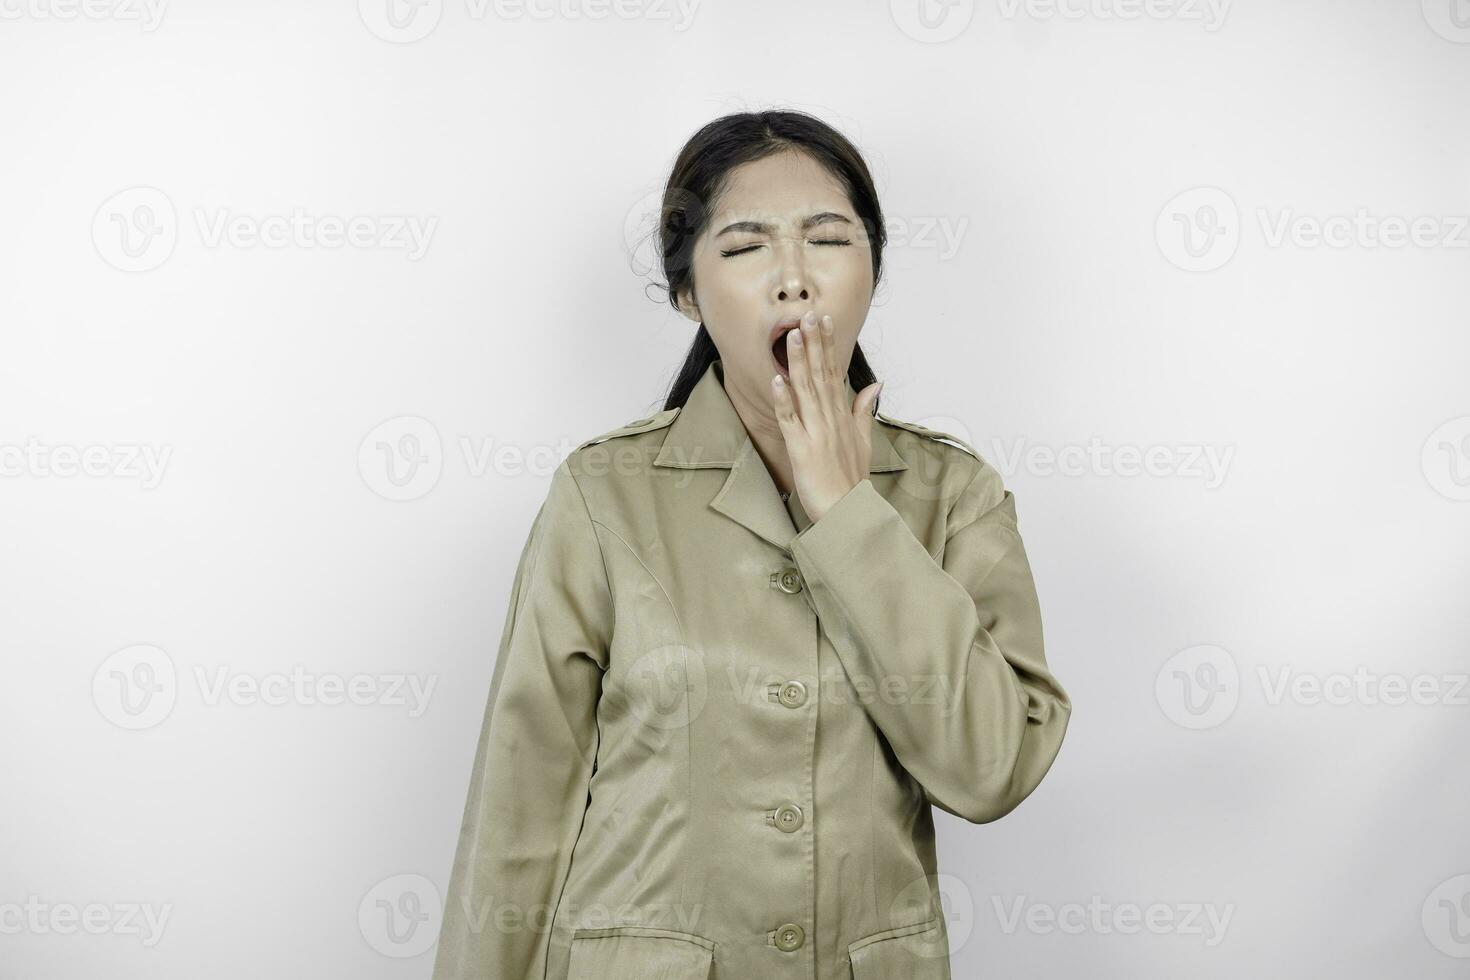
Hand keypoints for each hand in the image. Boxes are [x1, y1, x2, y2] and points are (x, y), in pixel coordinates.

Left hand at [771, 311, 882, 522]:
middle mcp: (830, 419)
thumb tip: (875, 384)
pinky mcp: (801, 448)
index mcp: (842, 415)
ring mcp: (816, 432)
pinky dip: (784, 400)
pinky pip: (790, 420)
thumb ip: (864, 409)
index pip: (835, 372)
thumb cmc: (851, 480)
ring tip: (792, 337)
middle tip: (807, 315)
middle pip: (821, 374)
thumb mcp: (863, 440)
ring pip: (806, 390)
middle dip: (814, 344)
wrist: (849, 512)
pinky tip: (777, 380)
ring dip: (799, 362)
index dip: (828, 345)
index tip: (824, 320)